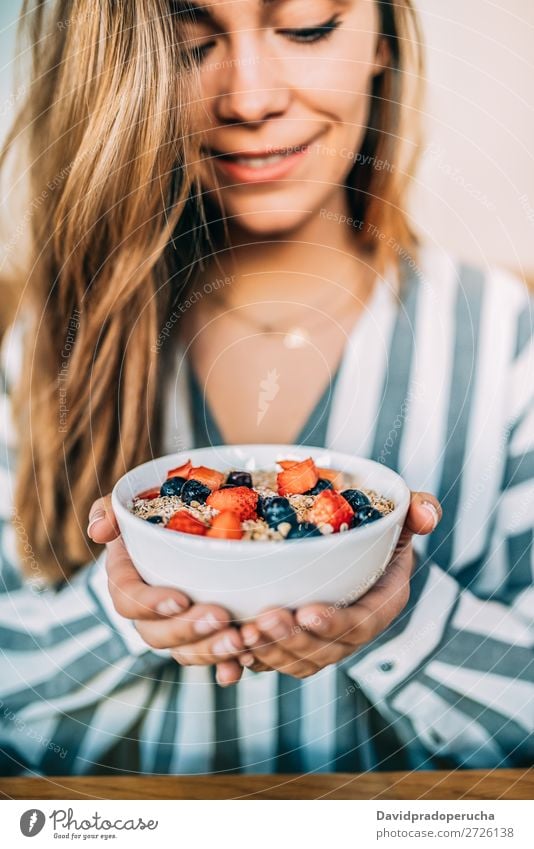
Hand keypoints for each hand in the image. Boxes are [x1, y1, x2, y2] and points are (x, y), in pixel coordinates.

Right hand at [87, 496, 246, 685]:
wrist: (204, 519)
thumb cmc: (162, 511)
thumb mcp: (135, 502)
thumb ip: (111, 509)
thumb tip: (98, 531)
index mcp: (128, 579)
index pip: (129, 599)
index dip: (151, 603)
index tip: (180, 599)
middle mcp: (149, 610)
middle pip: (157, 634)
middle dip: (188, 631)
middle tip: (221, 617)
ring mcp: (176, 627)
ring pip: (184, 651)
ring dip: (210, 651)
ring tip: (239, 640)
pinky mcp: (204, 636)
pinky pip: (211, 661)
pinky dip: (225, 666)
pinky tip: (242, 665)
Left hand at [237, 491, 441, 679]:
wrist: (346, 538)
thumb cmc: (374, 525)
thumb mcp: (399, 512)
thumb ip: (416, 509)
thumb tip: (427, 514)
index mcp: (381, 603)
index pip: (362, 623)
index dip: (336, 623)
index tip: (307, 611)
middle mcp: (351, 630)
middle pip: (325, 651)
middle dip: (293, 641)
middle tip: (262, 621)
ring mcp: (322, 641)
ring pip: (297, 661)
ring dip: (269, 653)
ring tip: (242, 634)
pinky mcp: (294, 643)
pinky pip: (274, 661)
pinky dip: (252, 660)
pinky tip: (230, 651)